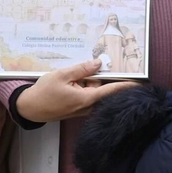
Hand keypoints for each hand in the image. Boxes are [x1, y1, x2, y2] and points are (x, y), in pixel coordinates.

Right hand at [15, 59, 136, 123]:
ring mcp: (82, 109)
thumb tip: (98, 63)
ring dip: (88, 81)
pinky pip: (87, 95)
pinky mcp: (77, 109)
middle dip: (99, 77)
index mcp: (86, 99)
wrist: (30, 108)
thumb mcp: (61, 75)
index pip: (111, 91)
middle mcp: (87, 106)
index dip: (126, 86)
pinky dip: (83, 86)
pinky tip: (71, 80)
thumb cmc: (43, 92)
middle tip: (92, 65)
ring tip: (71, 75)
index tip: (141, 82)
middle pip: (103, 89)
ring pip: (94, 91)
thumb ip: (81, 69)